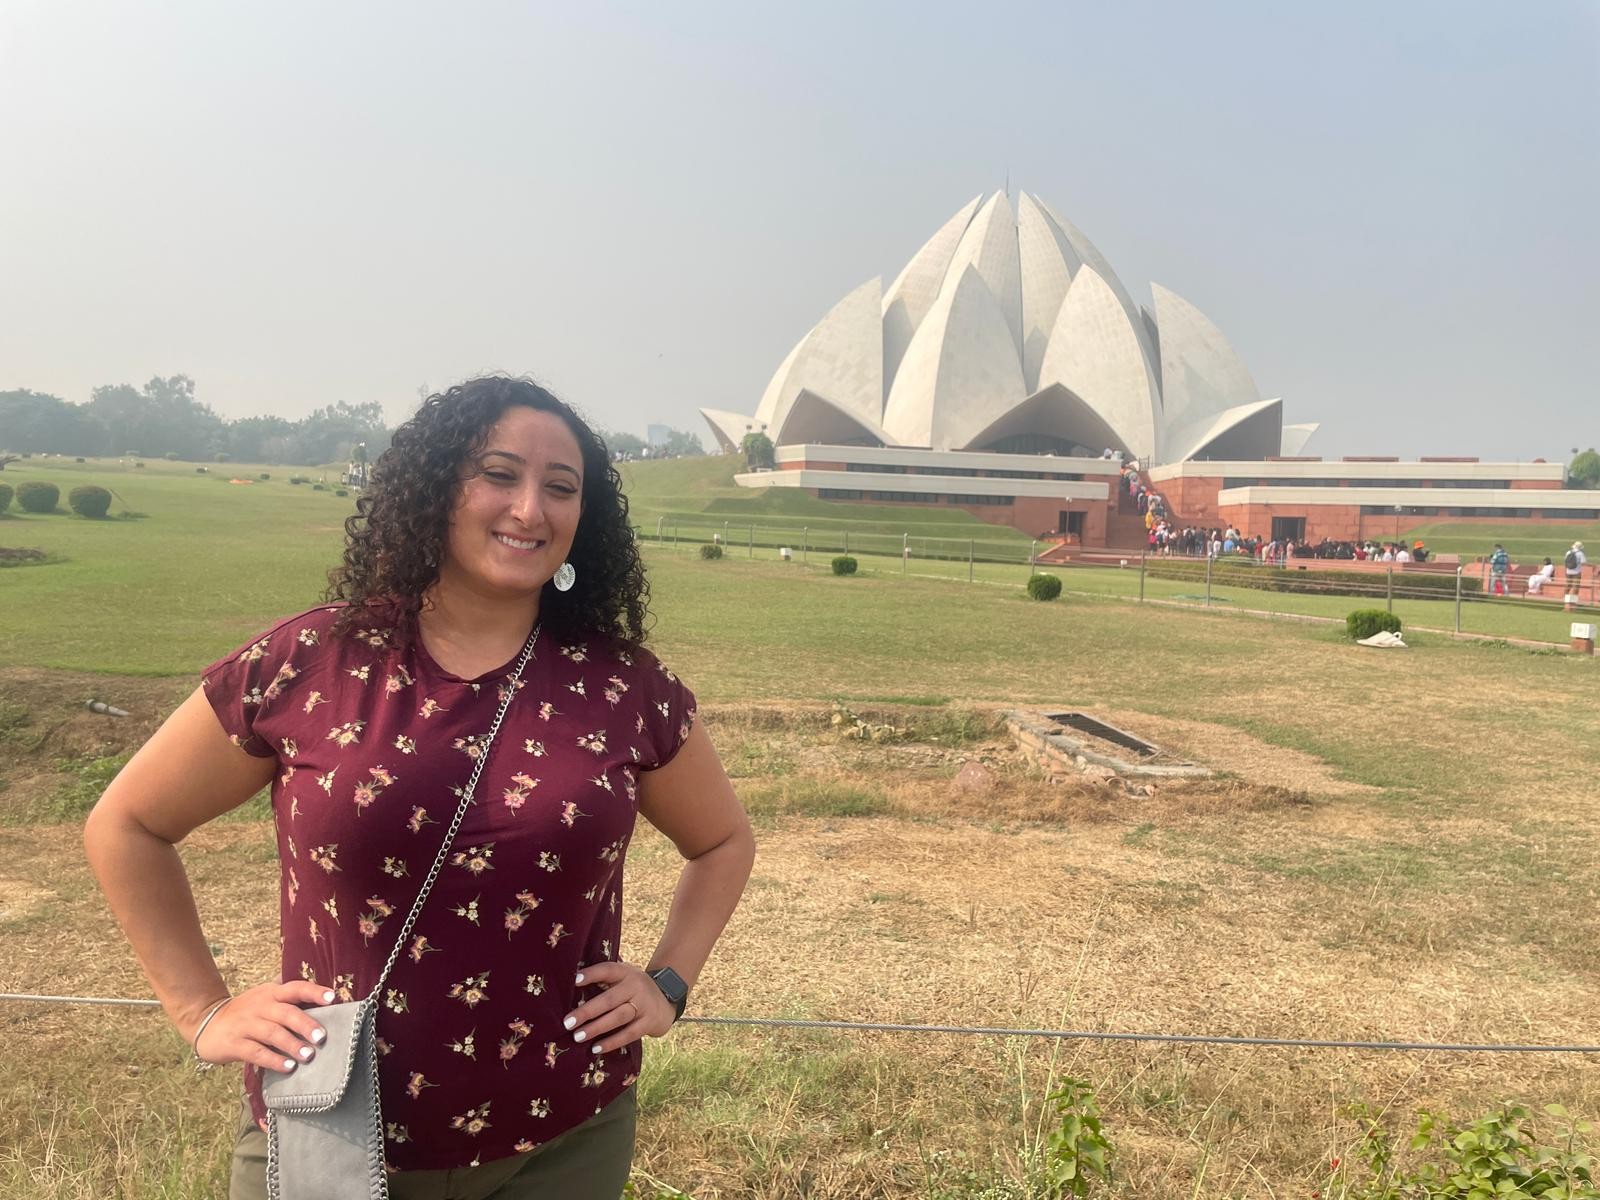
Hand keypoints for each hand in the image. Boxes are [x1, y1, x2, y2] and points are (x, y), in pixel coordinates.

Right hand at [189, 980, 335, 1073]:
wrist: (206, 1022)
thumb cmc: (247, 1012)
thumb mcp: (266, 998)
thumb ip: (289, 998)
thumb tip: (325, 998)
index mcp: (272, 993)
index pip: (296, 988)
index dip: (314, 992)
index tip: (332, 998)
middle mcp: (260, 1006)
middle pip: (286, 1013)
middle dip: (305, 1024)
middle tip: (321, 1037)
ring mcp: (246, 1025)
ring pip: (272, 1033)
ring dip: (292, 1044)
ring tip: (308, 1055)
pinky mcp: (234, 1044)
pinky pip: (256, 1052)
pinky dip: (273, 1060)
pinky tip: (288, 1067)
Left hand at [563, 962, 676, 1054]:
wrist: (667, 1000)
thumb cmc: (633, 990)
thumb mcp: (624, 978)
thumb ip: (604, 981)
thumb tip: (572, 989)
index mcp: (626, 972)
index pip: (608, 970)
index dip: (592, 974)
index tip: (574, 980)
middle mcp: (636, 986)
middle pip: (609, 999)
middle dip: (587, 1011)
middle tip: (568, 1022)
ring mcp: (644, 1005)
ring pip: (618, 1017)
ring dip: (597, 1028)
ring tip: (578, 1036)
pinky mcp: (649, 1022)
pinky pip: (629, 1034)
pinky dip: (612, 1042)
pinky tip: (596, 1048)